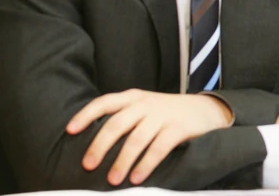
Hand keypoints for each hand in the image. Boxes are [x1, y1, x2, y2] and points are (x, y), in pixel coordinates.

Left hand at [66, 89, 232, 185]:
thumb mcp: (146, 107)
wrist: (208, 110)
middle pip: (117, 123)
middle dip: (100, 145)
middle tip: (88, 166)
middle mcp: (147, 104)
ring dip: (123, 161)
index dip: (86, 115)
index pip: (105, 102)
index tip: (70, 131)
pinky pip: (158, 148)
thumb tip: (93, 141)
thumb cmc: (169, 113)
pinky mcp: (179, 128)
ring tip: (114, 181)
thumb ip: (124, 116)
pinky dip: (146, 164)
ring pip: (137, 138)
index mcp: (134, 98)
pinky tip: (137, 178)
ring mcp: (163, 115)